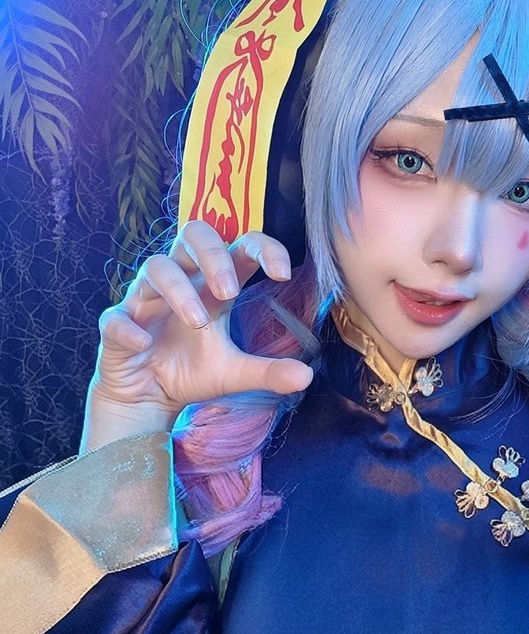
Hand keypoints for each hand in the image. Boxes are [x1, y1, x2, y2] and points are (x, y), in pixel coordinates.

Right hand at [83, 222, 312, 445]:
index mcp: (212, 285)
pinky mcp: (117, 325)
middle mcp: (180, 281)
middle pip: (192, 235)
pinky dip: (128, 326)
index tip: (282, 272)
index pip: (239, 246)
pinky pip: (116, 316)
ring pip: (156, 268)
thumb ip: (269, 372)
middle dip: (212, 256)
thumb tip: (307, 376)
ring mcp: (145, 300)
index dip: (262, 249)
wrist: (148, 399)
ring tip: (198, 322)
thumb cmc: (190, 372)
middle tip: (230, 291)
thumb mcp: (235, 374)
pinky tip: (143, 341)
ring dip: (179, 291)